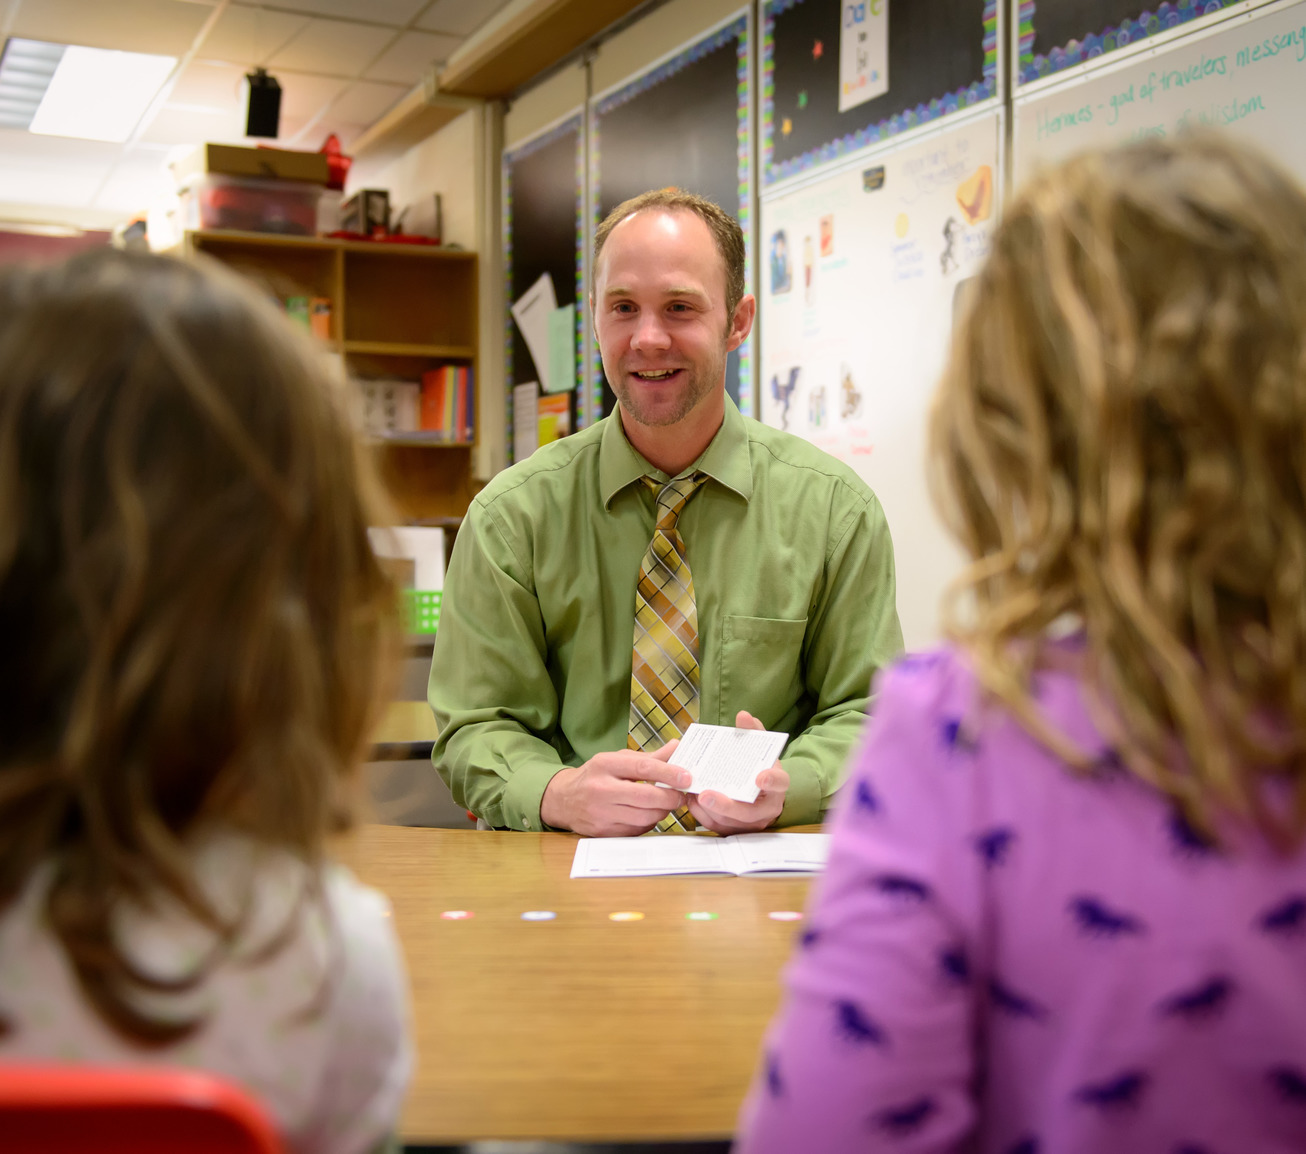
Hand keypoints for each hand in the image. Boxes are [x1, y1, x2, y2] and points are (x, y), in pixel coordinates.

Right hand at [540, 741, 690, 835]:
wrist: (563, 800)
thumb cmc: (596, 776)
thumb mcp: (617, 759)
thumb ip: (648, 757)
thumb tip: (678, 747)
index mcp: (605, 765)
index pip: (643, 768)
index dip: (669, 773)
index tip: (688, 777)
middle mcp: (600, 789)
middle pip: (646, 796)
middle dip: (670, 797)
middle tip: (682, 795)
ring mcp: (600, 813)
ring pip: (644, 817)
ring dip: (662, 811)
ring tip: (666, 804)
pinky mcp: (602, 832)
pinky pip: (636, 830)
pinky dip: (648, 823)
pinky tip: (649, 814)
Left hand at [687, 710, 788, 832]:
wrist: (759, 793)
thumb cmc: (758, 768)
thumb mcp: (758, 749)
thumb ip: (752, 732)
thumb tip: (743, 715)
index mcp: (777, 785)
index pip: (780, 783)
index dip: (772, 781)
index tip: (760, 776)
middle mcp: (767, 809)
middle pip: (749, 812)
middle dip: (726, 805)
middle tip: (706, 794)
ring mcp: (751, 823)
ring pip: (730, 823)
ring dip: (709, 810)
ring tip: (692, 794)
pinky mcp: (735, 831)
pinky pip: (717, 827)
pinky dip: (702, 815)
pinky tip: (691, 800)